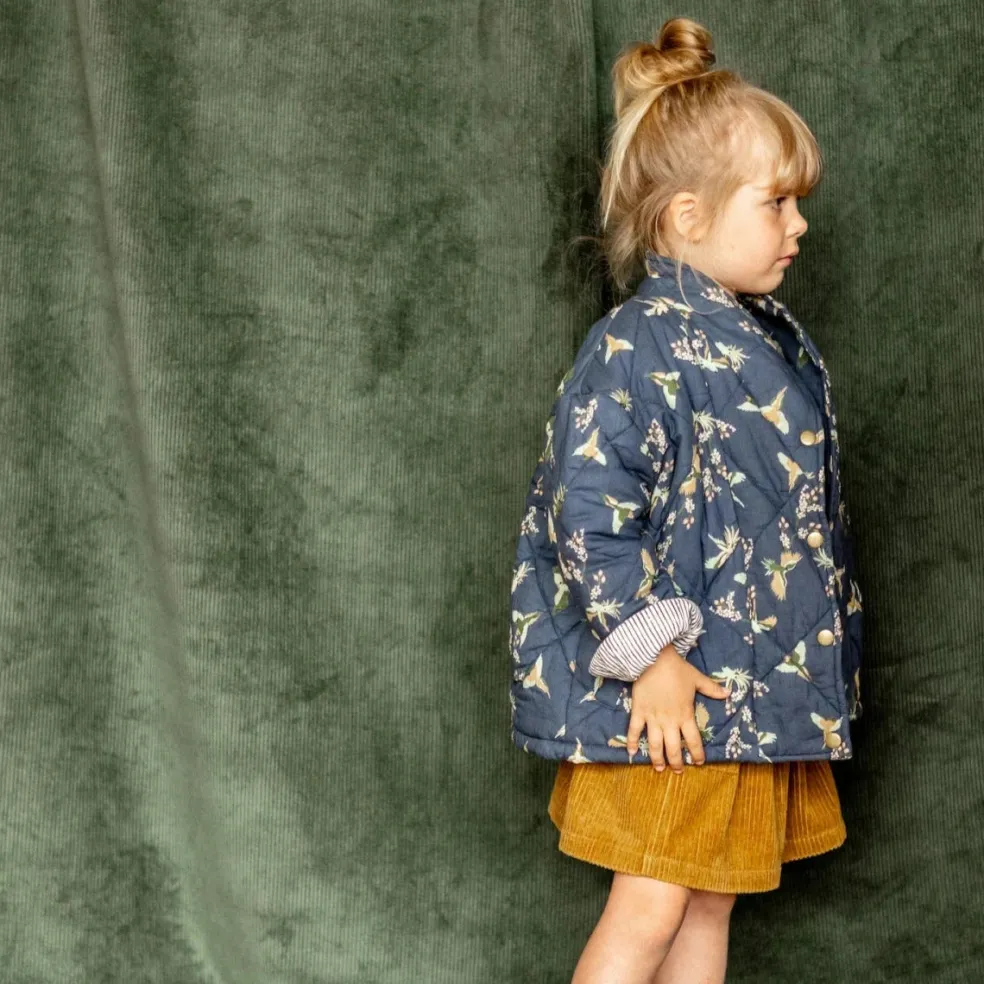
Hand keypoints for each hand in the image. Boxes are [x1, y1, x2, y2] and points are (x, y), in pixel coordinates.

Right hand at [626, 643, 730, 772]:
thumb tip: (728, 692)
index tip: (698, 763)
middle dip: (676, 762)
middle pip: (674, 748)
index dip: (697, 754)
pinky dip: (631, 742)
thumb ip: (712, 689)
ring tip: (659, 769)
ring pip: (655, 744)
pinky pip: (633, 730)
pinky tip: (631, 754)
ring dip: (657, 758)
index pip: (694, 740)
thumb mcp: (696, 679)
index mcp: (685, 715)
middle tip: (678, 771)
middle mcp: (669, 721)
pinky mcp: (639, 712)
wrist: (653, 659)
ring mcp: (652, 718)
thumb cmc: (676, 669)